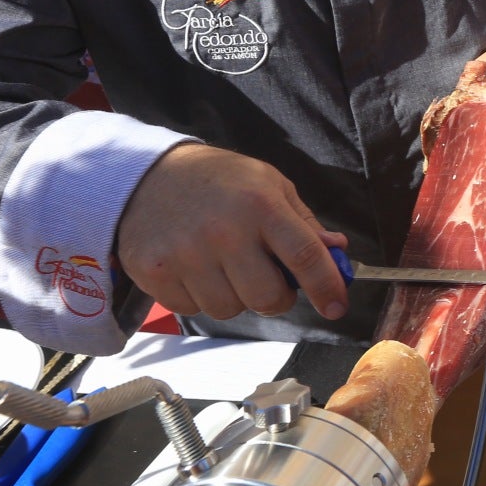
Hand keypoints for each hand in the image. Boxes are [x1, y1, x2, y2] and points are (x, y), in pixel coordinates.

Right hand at [117, 144, 348, 321]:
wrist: (148, 174)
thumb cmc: (220, 181)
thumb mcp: (270, 185)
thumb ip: (303, 223)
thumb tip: (337, 252)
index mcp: (261, 204)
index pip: (305, 256)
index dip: (327, 287)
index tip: (336, 306)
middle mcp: (224, 230)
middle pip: (267, 298)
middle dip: (276, 297)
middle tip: (268, 279)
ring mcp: (185, 254)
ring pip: (228, 310)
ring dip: (234, 297)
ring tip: (224, 265)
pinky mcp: (154, 272)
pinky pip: (191, 310)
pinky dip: (199, 297)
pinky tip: (194, 267)